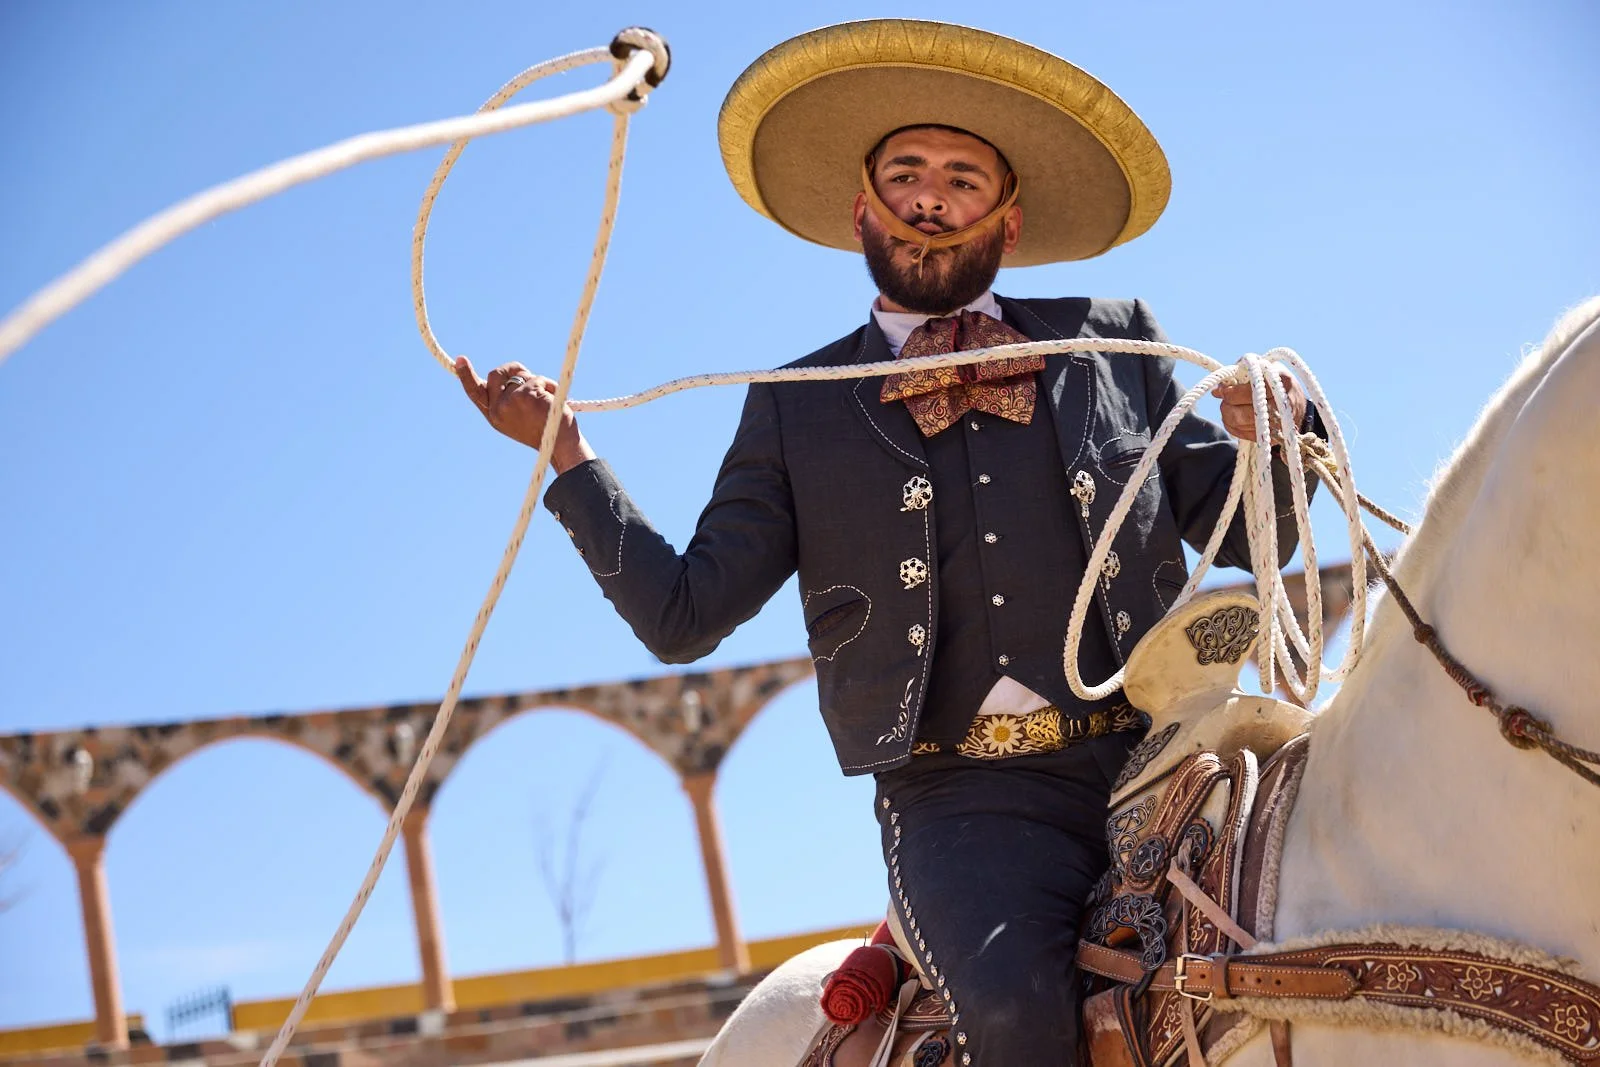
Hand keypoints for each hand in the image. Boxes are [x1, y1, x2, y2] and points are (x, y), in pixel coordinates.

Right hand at [454, 356, 595, 472]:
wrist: (560, 446)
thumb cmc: (544, 433)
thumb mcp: (517, 419)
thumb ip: (506, 400)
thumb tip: (504, 376)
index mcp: (494, 417)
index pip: (475, 393)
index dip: (466, 375)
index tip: (460, 359)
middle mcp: (498, 409)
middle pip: (497, 374)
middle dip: (513, 369)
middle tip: (529, 375)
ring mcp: (510, 401)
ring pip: (520, 374)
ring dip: (537, 381)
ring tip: (548, 398)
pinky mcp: (526, 394)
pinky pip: (537, 378)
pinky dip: (550, 385)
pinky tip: (554, 400)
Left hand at [1212, 364, 1306, 443]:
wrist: (1297, 402)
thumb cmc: (1275, 380)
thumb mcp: (1264, 367)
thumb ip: (1242, 372)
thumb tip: (1218, 389)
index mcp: (1280, 384)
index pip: (1249, 393)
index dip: (1231, 392)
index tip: (1222, 389)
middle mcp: (1281, 407)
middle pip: (1243, 414)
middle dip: (1227, 405)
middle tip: (1224, 398)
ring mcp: (1277, 425)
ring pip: (1240, 424)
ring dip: (1227, 414)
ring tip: (1230, 405)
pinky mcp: (1271, 438)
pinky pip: (1242, 434)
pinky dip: (1232, 425)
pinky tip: (1234, 416)